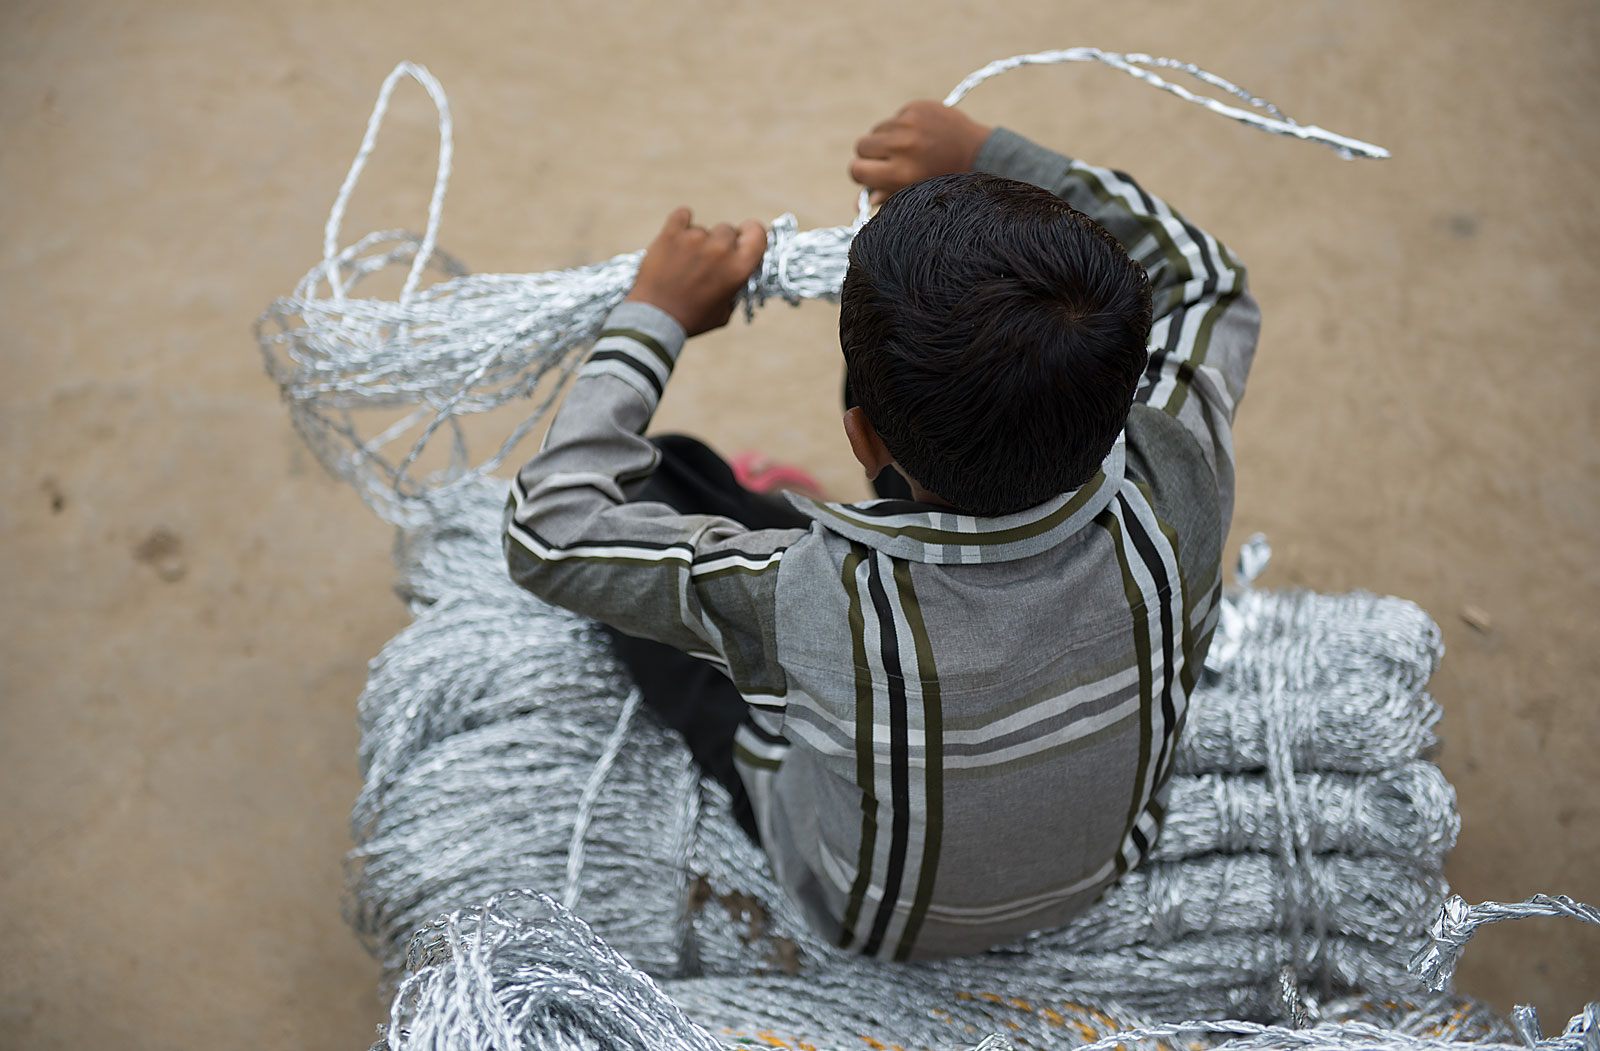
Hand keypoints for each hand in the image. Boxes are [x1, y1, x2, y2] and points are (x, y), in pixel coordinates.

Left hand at [625, 208, 766, 337]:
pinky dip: (680, 223)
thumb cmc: (691, 318)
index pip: (758, 233)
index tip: (743, 237)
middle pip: (728, 230)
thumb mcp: (724, 312)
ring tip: (683, 264)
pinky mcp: (671, 233)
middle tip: (707, 261)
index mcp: (739, 268)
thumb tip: (737, 276)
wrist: (654, 319)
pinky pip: (682, 215)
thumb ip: (735, 289)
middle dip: (720, 243)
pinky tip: (676, 238)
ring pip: (703, 229)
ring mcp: (695, 238)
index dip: (751, 233)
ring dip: (697, 241)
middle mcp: (720, 249)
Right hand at [848, 100, 992, 205]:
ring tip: (911, 148)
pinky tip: (922, 135)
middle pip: (862, 146)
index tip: (873, 174)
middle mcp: (902, 146)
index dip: (862, 173)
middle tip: (890, 160)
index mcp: (900, 173)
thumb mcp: (916, 194)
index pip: (857, 170)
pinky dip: (903, 126)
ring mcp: (908, 123)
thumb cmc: (945, 180)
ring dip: (887, 139)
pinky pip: (895, 117)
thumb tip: (859, 204)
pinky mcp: (916, 108)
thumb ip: (885, 197)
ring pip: (877, 130)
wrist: (978, 154)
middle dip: (872, 154)